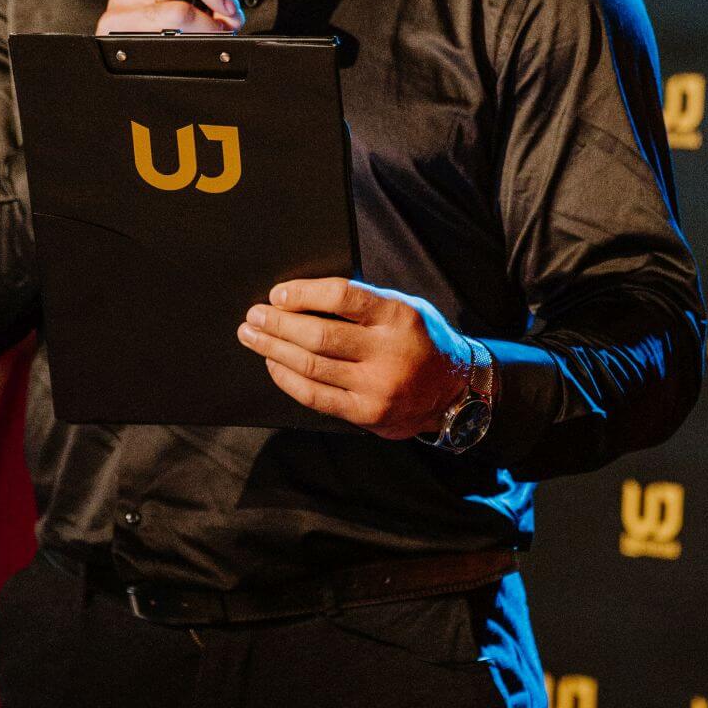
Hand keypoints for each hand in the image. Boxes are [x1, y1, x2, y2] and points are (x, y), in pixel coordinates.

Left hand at [237, 276, 473, 438]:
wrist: (454, 392)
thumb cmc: (421, 341)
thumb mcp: (405, 308)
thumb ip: (364, 303)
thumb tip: (304, 295)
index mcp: (398, 317)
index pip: (342, 297)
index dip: (304, 294)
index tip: (278, 294)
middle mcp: (388, 352)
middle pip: (319, 336)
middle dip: (278, 324)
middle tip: (254, 315)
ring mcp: (376, 387)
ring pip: (311, 366)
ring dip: (274, 350)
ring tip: (253, 337)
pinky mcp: (366, 413)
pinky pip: (315, 396)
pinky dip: (287, 378)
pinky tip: (273, 365)